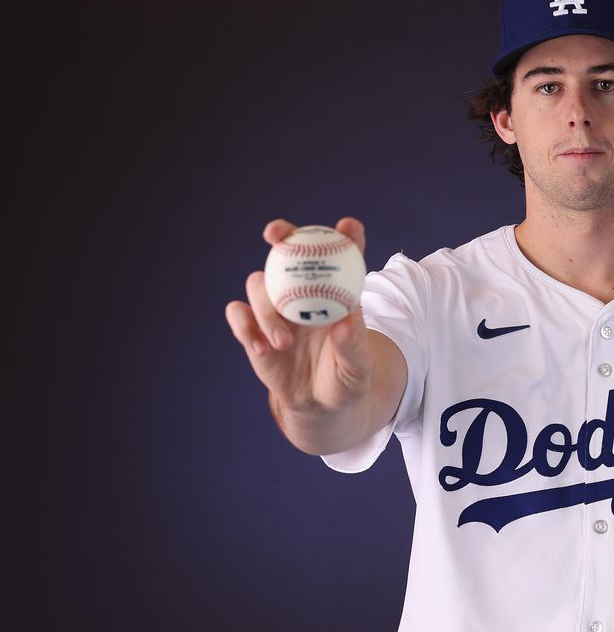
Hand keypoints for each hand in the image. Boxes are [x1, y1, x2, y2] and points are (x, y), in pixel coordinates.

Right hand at [225, 216, 372, 421]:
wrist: (320, 404)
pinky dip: (244, 326)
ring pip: (259, 284)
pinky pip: (238, 315)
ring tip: (284, 342)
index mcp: (335, 292)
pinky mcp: (252, 329)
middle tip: (276, 236)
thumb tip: (345, 322)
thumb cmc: (346, 380)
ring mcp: (274, 308)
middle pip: (287, 250)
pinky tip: (261, 348)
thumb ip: (353, 345)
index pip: (340, 254)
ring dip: (266, 306)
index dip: (343, 235)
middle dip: (281, 235)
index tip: (346, 227)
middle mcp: (302, 292)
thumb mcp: (357, 369)